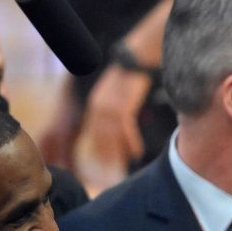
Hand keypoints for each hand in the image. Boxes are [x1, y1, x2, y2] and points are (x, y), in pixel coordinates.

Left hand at [72, 65, 151, 196]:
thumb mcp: (116, 93)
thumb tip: (118, 125)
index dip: (100, 150)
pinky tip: (136, 153)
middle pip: (101, 139)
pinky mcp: (124, 105)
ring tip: (125, 167)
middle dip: (107, 157)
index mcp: (95, 105)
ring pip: (113, 137)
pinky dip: (132, 142)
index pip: (94, 133)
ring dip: (119, 153)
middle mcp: (99, 107)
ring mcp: (110, 107)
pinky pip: (127, 130)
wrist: (137, 58)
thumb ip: (113, 109)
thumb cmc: (130, 76)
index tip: (104, 164)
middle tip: (113, 172)